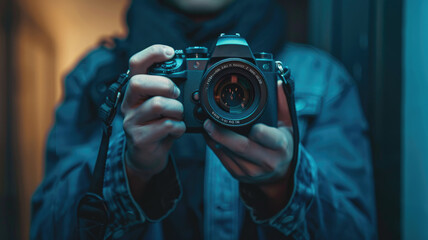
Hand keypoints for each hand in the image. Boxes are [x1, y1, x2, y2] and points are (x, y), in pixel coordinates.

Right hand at [121, 45, 185, 180]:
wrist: (147, 156)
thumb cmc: (156, 126)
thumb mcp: (160, 105)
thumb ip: (167, 91)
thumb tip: (190, 75)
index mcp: (135, 91)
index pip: (135, 64)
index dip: (151, 54)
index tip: (170, 52)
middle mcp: (128, 103)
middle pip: (139, 82)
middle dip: (165, 85)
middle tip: (176, 95)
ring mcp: (131, 121)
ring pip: (158, 104)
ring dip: (177, 109)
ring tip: (178, 116)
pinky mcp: (139, 138)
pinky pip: (166, 125)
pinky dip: (179, 127)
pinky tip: (177, 130)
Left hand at [204, 80, 293, 211]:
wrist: (279, 174)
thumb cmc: (282, 145)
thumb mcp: (288, 125)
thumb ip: (282, 104)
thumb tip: (275, 82)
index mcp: (280, 147)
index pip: (268, 138)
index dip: (259, 132)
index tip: (251, 125)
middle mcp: (267, 161)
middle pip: (241, 147)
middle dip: (222, 134)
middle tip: (208, 122)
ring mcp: (252, 171)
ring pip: (229, 153)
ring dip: (215, 139)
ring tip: (207, 125)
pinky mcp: (239, 174)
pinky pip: (223, 159)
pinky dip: (214, 146)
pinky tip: (211, 136)